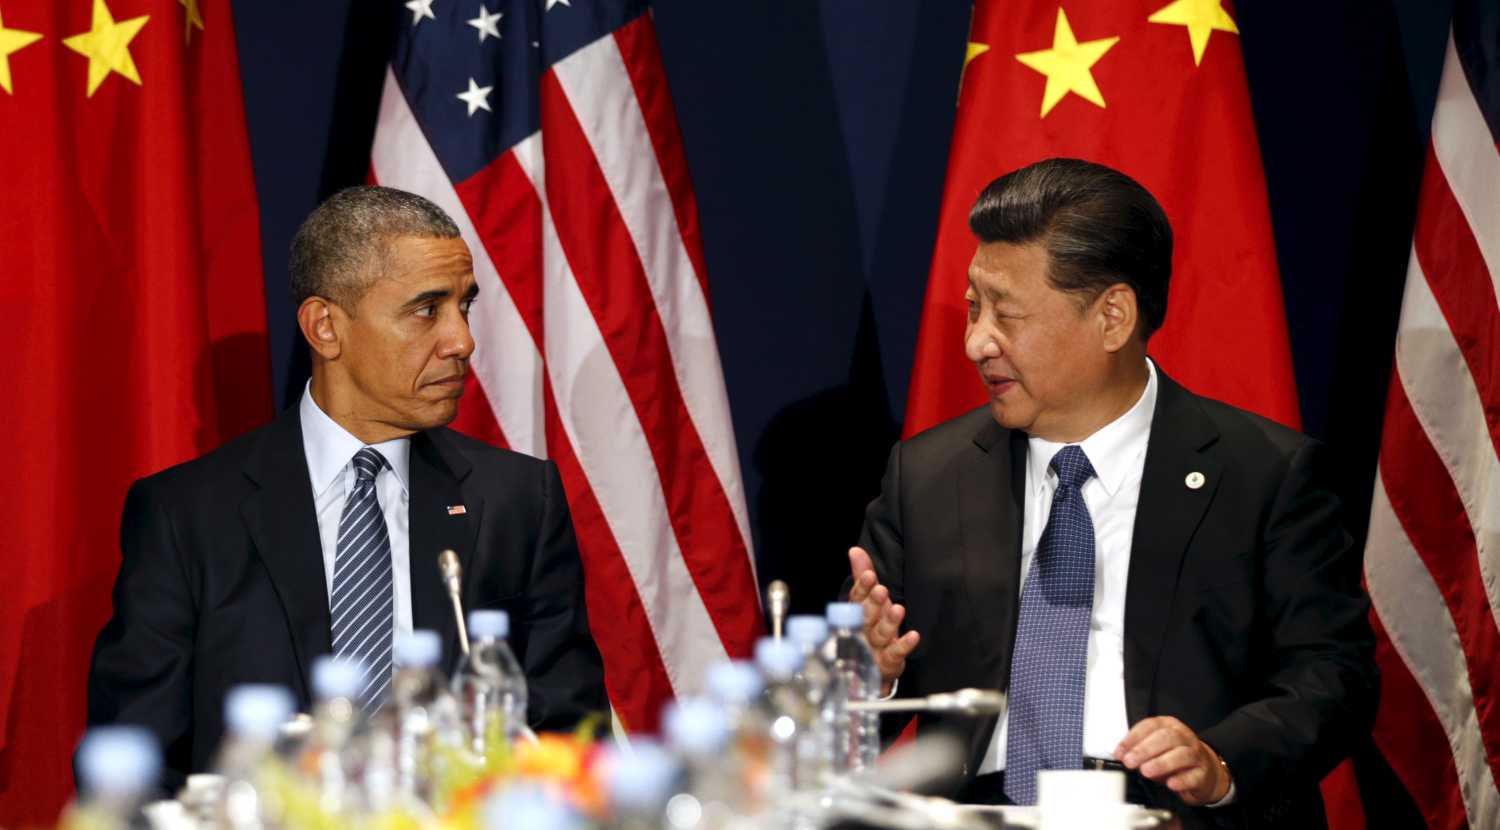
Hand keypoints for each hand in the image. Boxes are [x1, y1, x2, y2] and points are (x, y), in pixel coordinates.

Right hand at [847, 546, 919, 695]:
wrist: (870, 669)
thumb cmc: (870, 627)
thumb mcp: (869, 599)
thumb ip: (863, 574)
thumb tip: (855, 550)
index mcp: (857, 613)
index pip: (857, 599)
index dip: (862, 588)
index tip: (869, 576)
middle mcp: (862, 631)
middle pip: (866, 616)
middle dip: (873, 604)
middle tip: (881, 590)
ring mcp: (873, 648)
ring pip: (880, 634)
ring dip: (889, 622)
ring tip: (898, 610)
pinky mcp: (886, 663)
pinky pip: (895, 654)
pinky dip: (904, 645)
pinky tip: (914, 636)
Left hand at [1115, 717, 1230, 805]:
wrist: (1206, 772)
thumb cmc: (1175, 758)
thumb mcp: (1155, 750)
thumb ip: (1138, 749)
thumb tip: (1120, 755)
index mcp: (1169, 726)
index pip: (1150, 726)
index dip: (1133, 738)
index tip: (1120, 752)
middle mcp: (1184, 737)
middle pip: (1166, 738)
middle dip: (1144, 750)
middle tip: (1130, 761)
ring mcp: (1196, 754)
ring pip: (1181, 755)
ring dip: (1161, 763)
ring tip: (1146, 771)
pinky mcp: (1203, 774)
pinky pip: (1194, 776)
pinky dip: (1181, 780)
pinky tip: (1170, 783)